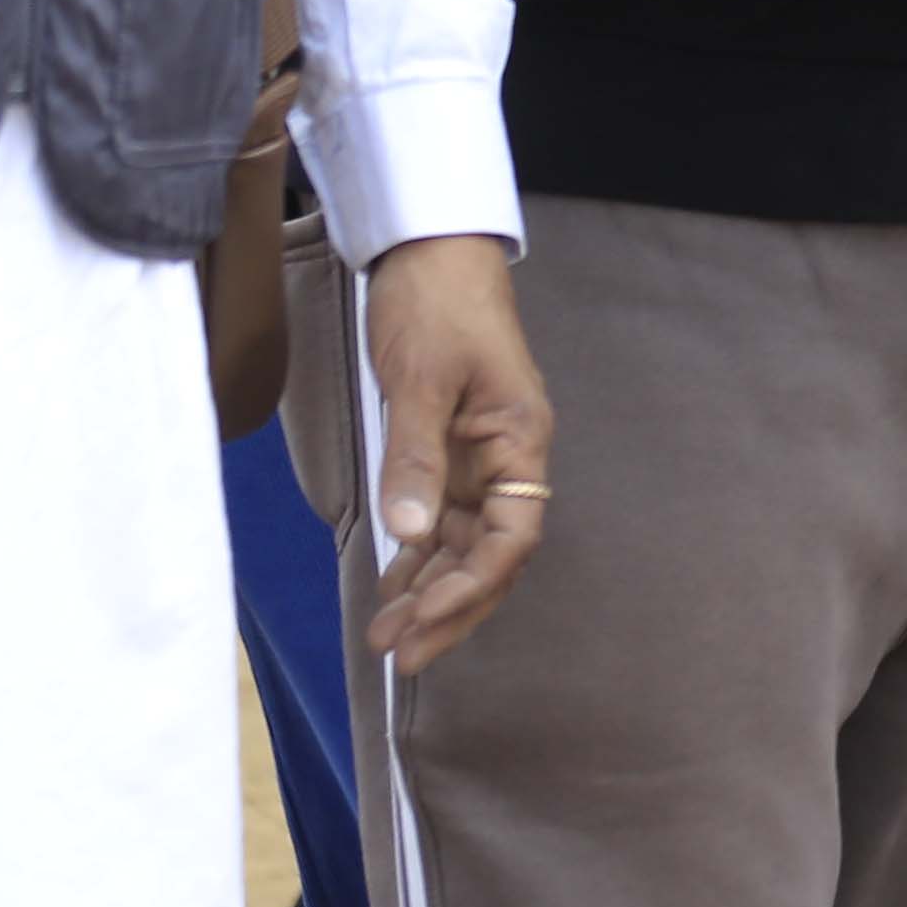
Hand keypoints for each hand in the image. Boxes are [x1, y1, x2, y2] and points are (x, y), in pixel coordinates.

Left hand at [357, 233, 554, 669]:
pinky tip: (392, 588)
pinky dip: (418, 558)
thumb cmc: (437, 306)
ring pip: (463, 545)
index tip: (424, 625)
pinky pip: (441, 520)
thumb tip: (408, 534)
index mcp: (520, 441)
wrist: (430, 253)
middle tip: (400, 654)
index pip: (511, 538)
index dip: (472, 588)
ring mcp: (480, 457)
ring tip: (385, 636)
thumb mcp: (422, 380)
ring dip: (429, 591)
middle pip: (491, 555)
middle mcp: (508, 459)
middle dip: (450, 607)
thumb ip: (416, 457)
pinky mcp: (450, 449)